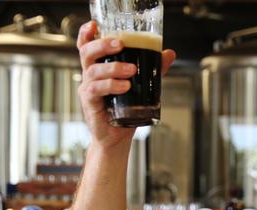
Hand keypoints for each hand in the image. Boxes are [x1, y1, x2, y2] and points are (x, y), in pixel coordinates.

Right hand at [76, 21, 176, 148]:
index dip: (86, 34)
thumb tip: (169, 54)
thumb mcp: (141, 86)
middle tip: (120, 44)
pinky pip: (95, 90)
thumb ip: (153, 70)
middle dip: (102, 45)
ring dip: (113, 68)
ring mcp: (88, 90)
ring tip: (132, 70)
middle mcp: (90, 76)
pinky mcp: (90, 104)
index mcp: (99, 68)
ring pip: (93, 71)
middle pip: (86, 52)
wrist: (117, 138)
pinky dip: (110, 86)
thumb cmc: (125, 110)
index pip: (87, 46)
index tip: (94, 25)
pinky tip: (125, 87)